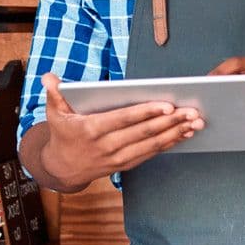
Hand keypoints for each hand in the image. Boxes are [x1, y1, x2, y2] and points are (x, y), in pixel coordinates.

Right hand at [35, 72, 204, 190]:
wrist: (61, 168)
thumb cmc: (63, 134)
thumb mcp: (54, 113)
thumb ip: (54, 93)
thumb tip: (48, 76)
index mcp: (91, 130)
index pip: (124, 119)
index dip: (146, 112)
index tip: (168, 105)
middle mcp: (107, 146)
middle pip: (143, 133)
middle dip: (170, 122)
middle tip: (192, 112)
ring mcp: (117, 158)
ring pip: (151, 145)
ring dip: (175, 134)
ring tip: (196, 123)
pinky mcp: (125, 165)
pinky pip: (151, 154)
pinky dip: (169, 144)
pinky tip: (185, 134)